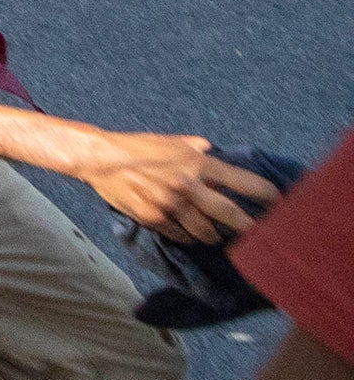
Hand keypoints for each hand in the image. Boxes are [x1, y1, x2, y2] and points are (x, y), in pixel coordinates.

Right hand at [76, 131, 279, 243]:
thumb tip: (212, 150)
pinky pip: (180, 235)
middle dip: (249, 227)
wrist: (100, 159)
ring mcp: (171, 204)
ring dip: (214, 236)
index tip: (279, 203)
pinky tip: (189, 235)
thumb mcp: (170, 142)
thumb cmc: (136, 147)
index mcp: (197, 163)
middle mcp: (188, 184)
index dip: (266, 195)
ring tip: (218, 237)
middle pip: (230, 214)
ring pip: (205, 231)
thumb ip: (194, 147)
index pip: (243, 182)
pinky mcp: (154, 218)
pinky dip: (187, 237)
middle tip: (258, 234)